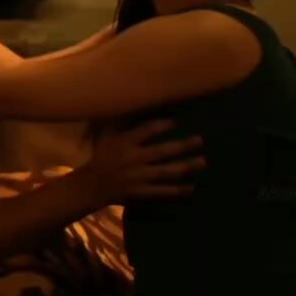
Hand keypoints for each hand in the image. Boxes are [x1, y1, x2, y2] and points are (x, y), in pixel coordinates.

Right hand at [86, 120, 204, 204]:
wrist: (93, 185)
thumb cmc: (102, 156)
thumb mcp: (105, 136)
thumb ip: (118, 121)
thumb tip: (131, 102)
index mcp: (125, 143)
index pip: (147, 131)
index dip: (163, 125)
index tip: (177, 122)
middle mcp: (133, 159)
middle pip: (162, 151)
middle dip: (182, 146)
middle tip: (199, 140)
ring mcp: (138, 177)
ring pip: (165, 172)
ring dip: (185, 166)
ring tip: (202, 161)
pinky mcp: (141, 192)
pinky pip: (162, 191)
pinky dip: (177, 190)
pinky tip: (191, 187)